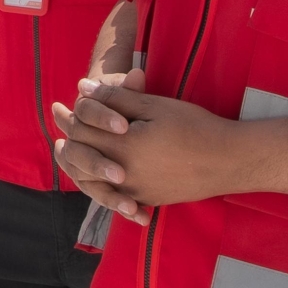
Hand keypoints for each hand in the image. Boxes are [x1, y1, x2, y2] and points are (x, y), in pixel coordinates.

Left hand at [50, 72, 243, 218]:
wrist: (229, 161)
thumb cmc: (194, 127)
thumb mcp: (154, 106)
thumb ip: (115, 98)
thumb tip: (82, 88)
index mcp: (123, 146)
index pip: (83, 129)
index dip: (70, 114)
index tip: (60, 105)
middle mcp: (123, 173)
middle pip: (82, 153)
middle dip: (67, 134)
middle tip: (58, 119)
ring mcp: (135, 191)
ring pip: (90, 178)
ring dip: (76, 160)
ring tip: (67, 146)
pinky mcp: (147, 200)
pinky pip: (112, 195)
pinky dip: (97, 182)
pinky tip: (94, 172)